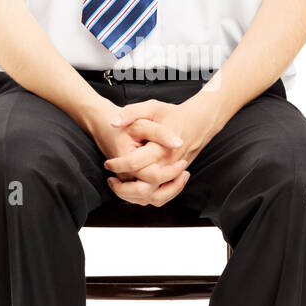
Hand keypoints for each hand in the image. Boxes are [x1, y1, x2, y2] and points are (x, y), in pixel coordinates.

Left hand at [103, 95, 222, 205]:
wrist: (197, 123)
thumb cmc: (172, 114)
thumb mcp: (152, 107)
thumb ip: (131, 112)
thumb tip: (113, 122)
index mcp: (160, 149)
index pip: (135, 165)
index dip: (118, 165)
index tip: (108, 163)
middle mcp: (168, 166)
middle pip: (144, 189)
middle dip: (123, 189)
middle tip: (111, 180)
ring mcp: (173, 175)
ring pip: (153, 198)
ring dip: (133, 197)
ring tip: (119, 186)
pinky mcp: (175, 180)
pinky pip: (160, 197)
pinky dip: (145, 198)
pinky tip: (133, 188)